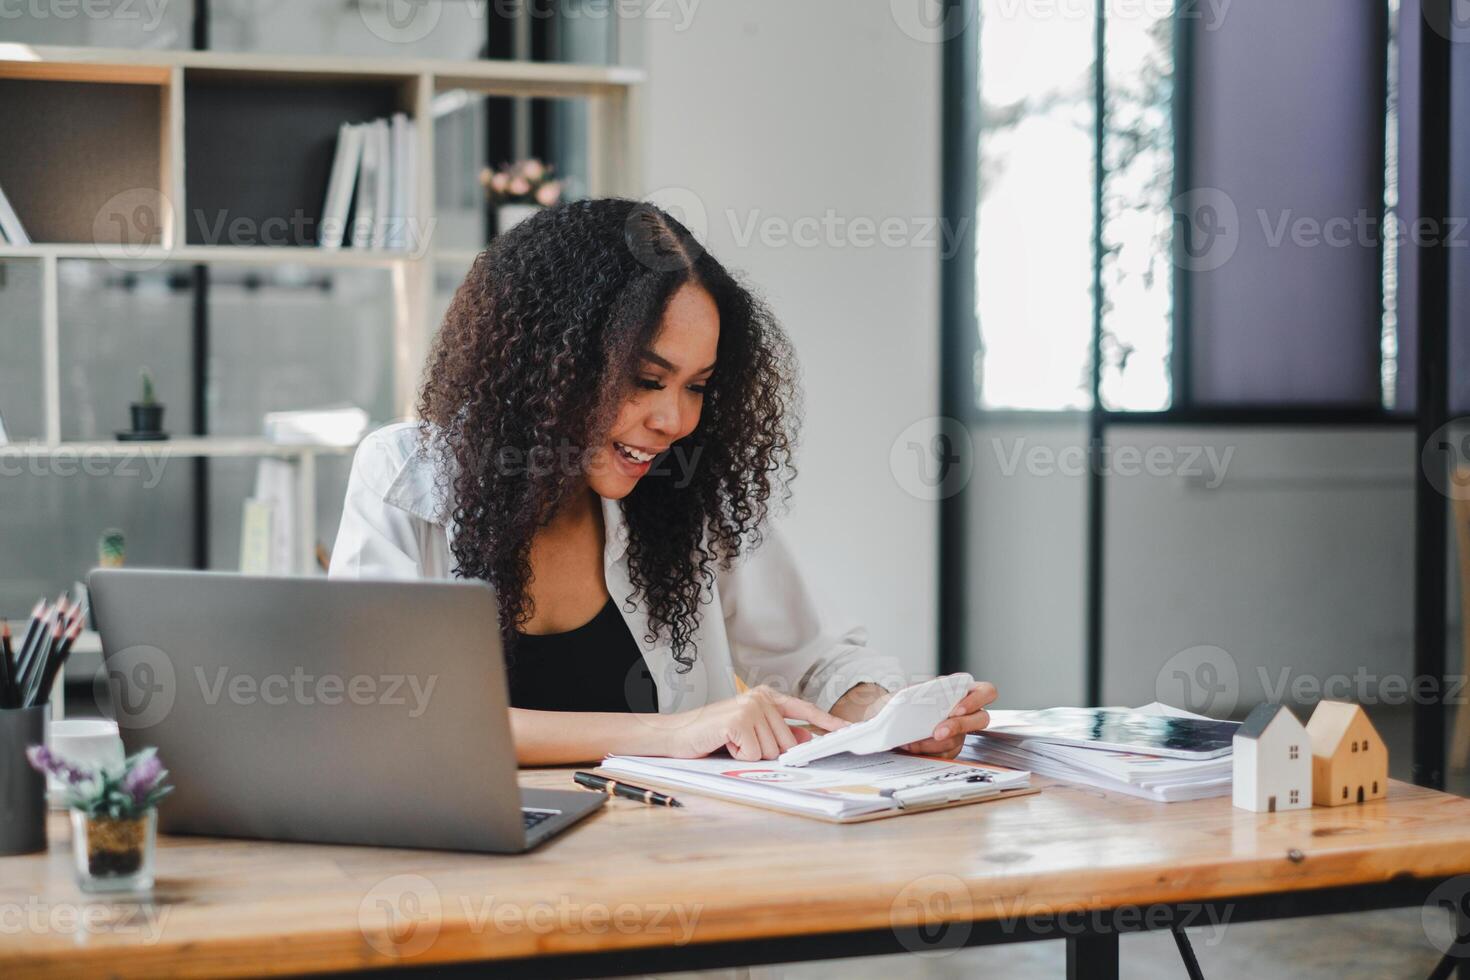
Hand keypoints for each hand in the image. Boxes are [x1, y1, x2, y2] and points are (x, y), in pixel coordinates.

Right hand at [666, 686, 849, 760]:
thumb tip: (806, 738)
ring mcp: (751, 707)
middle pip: (787, 742)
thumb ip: (778, 732)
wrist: (677, 735)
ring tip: (731, 743)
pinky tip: (726, 744)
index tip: (848, 730)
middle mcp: (761, 698)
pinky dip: (740, 756)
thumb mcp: (751, 731)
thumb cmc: (713, 734)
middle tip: (741, 745)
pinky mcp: (739, 721)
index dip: (827, 723)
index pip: (804, 710)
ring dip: (751, 755)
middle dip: (767, 752)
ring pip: (772, 751)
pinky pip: (755, 754)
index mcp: (767, 697)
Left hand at [870, 677, 998, 759]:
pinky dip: (927, 752)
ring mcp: (960, 733)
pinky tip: (912, 747)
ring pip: (959, 741)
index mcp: (963, 691)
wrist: (893, 717)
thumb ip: (921, 690)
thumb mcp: (912, 690)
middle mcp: (966, 713)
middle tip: (938, 732)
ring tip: (914, 741)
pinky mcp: (950, 749)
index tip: (956, 709)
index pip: (987, 692)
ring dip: (935, 743)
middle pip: (982, 719)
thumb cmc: (906, 700)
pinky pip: (946, 755)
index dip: (976, 701)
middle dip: (958, 726)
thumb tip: (917, 697)